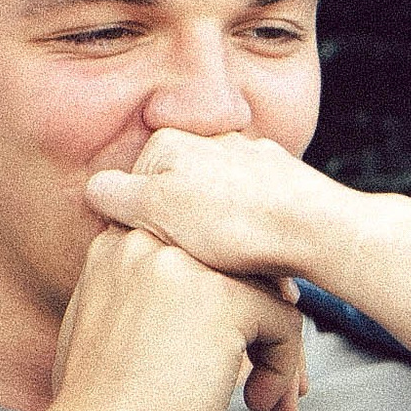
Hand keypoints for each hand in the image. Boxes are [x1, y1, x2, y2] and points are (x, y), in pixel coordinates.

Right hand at [38, 224, 309, 410]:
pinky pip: (285, 321)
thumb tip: (226, 296)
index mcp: (120, 239)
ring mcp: (186, 264)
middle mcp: (149, 238)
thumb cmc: (100, 409)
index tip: (240, 350)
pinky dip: (283, 368)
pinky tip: (256, 405)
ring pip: (270, 294)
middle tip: (267, 381)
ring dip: (278, 352)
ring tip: (267, 402)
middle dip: (262, 326)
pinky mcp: (223, 298)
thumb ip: (153, 295)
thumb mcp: (112, 326)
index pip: (208, 253)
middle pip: (242, 268)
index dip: (232, 303)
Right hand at [87, 130, 356, 295]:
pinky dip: (252, 239)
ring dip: (219, 242)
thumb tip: (95, 189)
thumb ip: (116, 196)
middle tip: (197, 268)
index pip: (133, 192)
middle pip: (176, 199)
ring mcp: (251, 158)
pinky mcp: (284, 182)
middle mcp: (212, 140)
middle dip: (182, 236)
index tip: (159, 257)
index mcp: (172, 142)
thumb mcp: (156, 211)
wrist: (316, 229)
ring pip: (216, 209)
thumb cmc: (234, 225)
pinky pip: (254, 215)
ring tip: (233, 270)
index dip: (141, 231)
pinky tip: (260, 264)